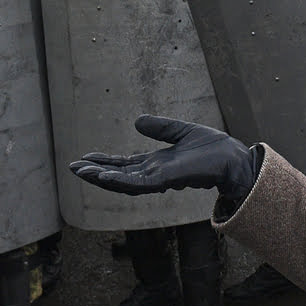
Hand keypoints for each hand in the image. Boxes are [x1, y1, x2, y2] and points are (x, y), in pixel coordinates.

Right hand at [70, 115, 257, 200]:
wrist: (233, 158)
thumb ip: (160, 128)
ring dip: (102, 178)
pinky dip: (121, 181)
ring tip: (81, 172)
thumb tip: (137, 121)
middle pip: (119, 175)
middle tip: (72, 168)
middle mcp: (155, 173)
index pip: (125, 165)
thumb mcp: (182, 132)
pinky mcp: (168, 180)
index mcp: (157, 163)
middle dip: (96, 172)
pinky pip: (140, 183)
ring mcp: (160, 178)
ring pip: (124, 182)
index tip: (84, 160)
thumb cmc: (213, 149)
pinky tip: (104, 178)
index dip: (104, 163)